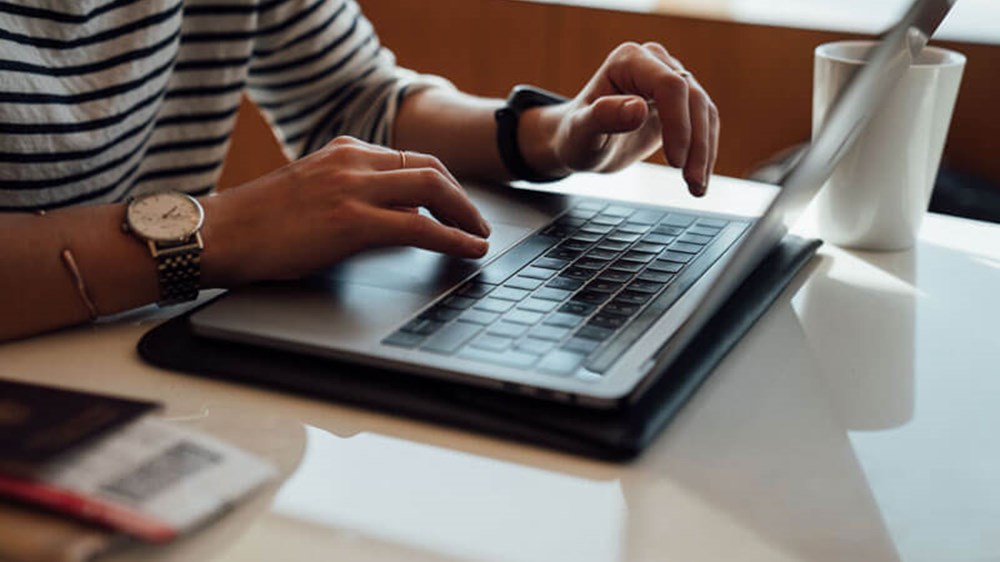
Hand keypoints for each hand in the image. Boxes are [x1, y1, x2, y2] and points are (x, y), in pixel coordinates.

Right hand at [200, 136, 489, 285]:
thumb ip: (352, 193)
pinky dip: (453, 239)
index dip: (444, 183)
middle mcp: (352, 161)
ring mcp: (352, 188)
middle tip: (478, 222)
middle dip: (462, 197)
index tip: (458, 204)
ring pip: (432, 191)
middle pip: (431, 169)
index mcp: (343, 151)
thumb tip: (397, 215)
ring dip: (465, 216)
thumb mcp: (311, 190)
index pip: (411, 158)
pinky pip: (419, 229)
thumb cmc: (257, 222)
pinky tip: (469, 250)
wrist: (218, 232)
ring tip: (480, 237)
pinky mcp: (351, 221)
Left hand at [521, 42, 718, 195]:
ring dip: (705, 152)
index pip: (669, 85)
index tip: (674, 162)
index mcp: (628, 60)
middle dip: (696, 143)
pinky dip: (705, 152)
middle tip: (692, 183)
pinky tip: (698, 178)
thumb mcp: (581, 131)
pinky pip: (704, 123)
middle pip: (693, 98)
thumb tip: (638, 109)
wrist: (581, 144)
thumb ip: (604, 117)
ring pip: (704, 111)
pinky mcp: (681, 102)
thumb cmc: (576, 135)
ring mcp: (670, 79)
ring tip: (696, 187)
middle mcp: (654, 62)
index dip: (678, 124)